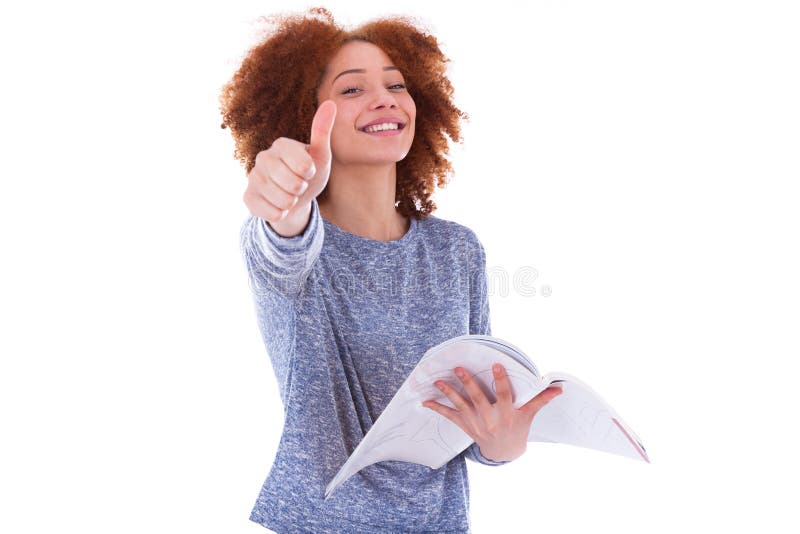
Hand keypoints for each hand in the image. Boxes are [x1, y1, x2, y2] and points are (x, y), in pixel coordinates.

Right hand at [243, 100, 336, 222]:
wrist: (295, 201)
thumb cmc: (309, 175)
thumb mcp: (321, 156)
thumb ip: (322, 132)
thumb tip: (330, 103)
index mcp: (281, 144)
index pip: (303, 165)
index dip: (310, 173)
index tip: (309, 171)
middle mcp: (263, 157)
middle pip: (292, 184)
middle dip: (302, 190)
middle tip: (299, 185)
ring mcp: (253, 177)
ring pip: (281, 200)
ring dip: (292, 203)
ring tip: (290, 196)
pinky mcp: (248, 196)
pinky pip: (269, 212)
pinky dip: (280, 214)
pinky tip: (279, 207)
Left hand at [422, 364, 562, 462]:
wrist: (505, 451)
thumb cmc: (518, 428)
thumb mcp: (529, 415)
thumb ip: (541, 399)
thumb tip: (558, 387)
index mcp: (507, 413)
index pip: (504, 394)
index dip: (500, 380)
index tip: (496, 365)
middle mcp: (490, 417)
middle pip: (478, 398)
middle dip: (467, 383)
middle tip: (458, 368)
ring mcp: (476, 422)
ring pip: (461, 405)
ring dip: (448, 392)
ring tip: (438, 381)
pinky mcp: (465, 425)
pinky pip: (449, 416)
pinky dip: (437, 408)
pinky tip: (425, 401)